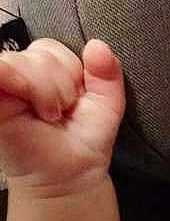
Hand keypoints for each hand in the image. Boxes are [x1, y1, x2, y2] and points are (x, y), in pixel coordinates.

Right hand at [0, 38, 125, 196]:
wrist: (71, 174)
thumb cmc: (83, 140)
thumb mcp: (107, 103)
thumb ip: (107, 72)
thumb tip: (98, 46)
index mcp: (41, 70)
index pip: (51, 47)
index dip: (71, 72)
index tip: (74, 101)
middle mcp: (18, 74)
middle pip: (39, 53)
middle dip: (61, 86)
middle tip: (59, 113)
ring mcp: (2, 86)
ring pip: (22, 62)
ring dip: (46, 92)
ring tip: (48, 116)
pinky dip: (20, 82)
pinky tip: (33, 109)